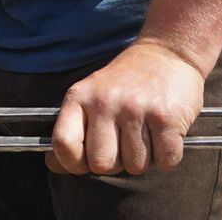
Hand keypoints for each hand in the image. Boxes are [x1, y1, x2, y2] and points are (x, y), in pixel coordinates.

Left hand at [47, 40, 205, 176]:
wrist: (167, 54)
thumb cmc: (125, 82)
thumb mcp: (89, 95)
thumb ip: (71, 129)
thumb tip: (53, 165)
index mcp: (79, 96)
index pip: (63, 143)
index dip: (72, 162)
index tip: (85, 160)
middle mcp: (105, 101)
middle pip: (101, 164)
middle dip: (115, 163)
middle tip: (124, 142)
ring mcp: (136, 109)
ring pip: (136, 166)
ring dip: (144, 158)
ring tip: (145, 131)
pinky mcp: (167, 117)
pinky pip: (165, 161)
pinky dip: (167, 155)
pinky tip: (164, 133)